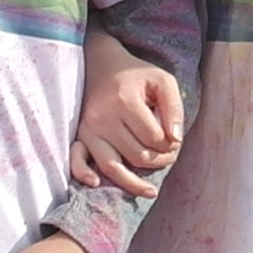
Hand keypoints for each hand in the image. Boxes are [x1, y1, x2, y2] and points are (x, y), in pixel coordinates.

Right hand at [73, 44, 184, 195]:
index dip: (171, 144)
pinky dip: (84, 174)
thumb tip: (176, 139)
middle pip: (137, 156)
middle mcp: (103, 117)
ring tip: (151, 189)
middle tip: (170, 156)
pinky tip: (97, 184)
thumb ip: (174, 108)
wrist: (101, 63)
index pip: (154, 138)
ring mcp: (88, 128)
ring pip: (112, 166)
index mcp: (125, 101)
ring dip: (134, 181)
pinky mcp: (79, 135)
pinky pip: (77, 160)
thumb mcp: (162, 80)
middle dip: (159, 161)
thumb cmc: (136, 75)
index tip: (175, 140)